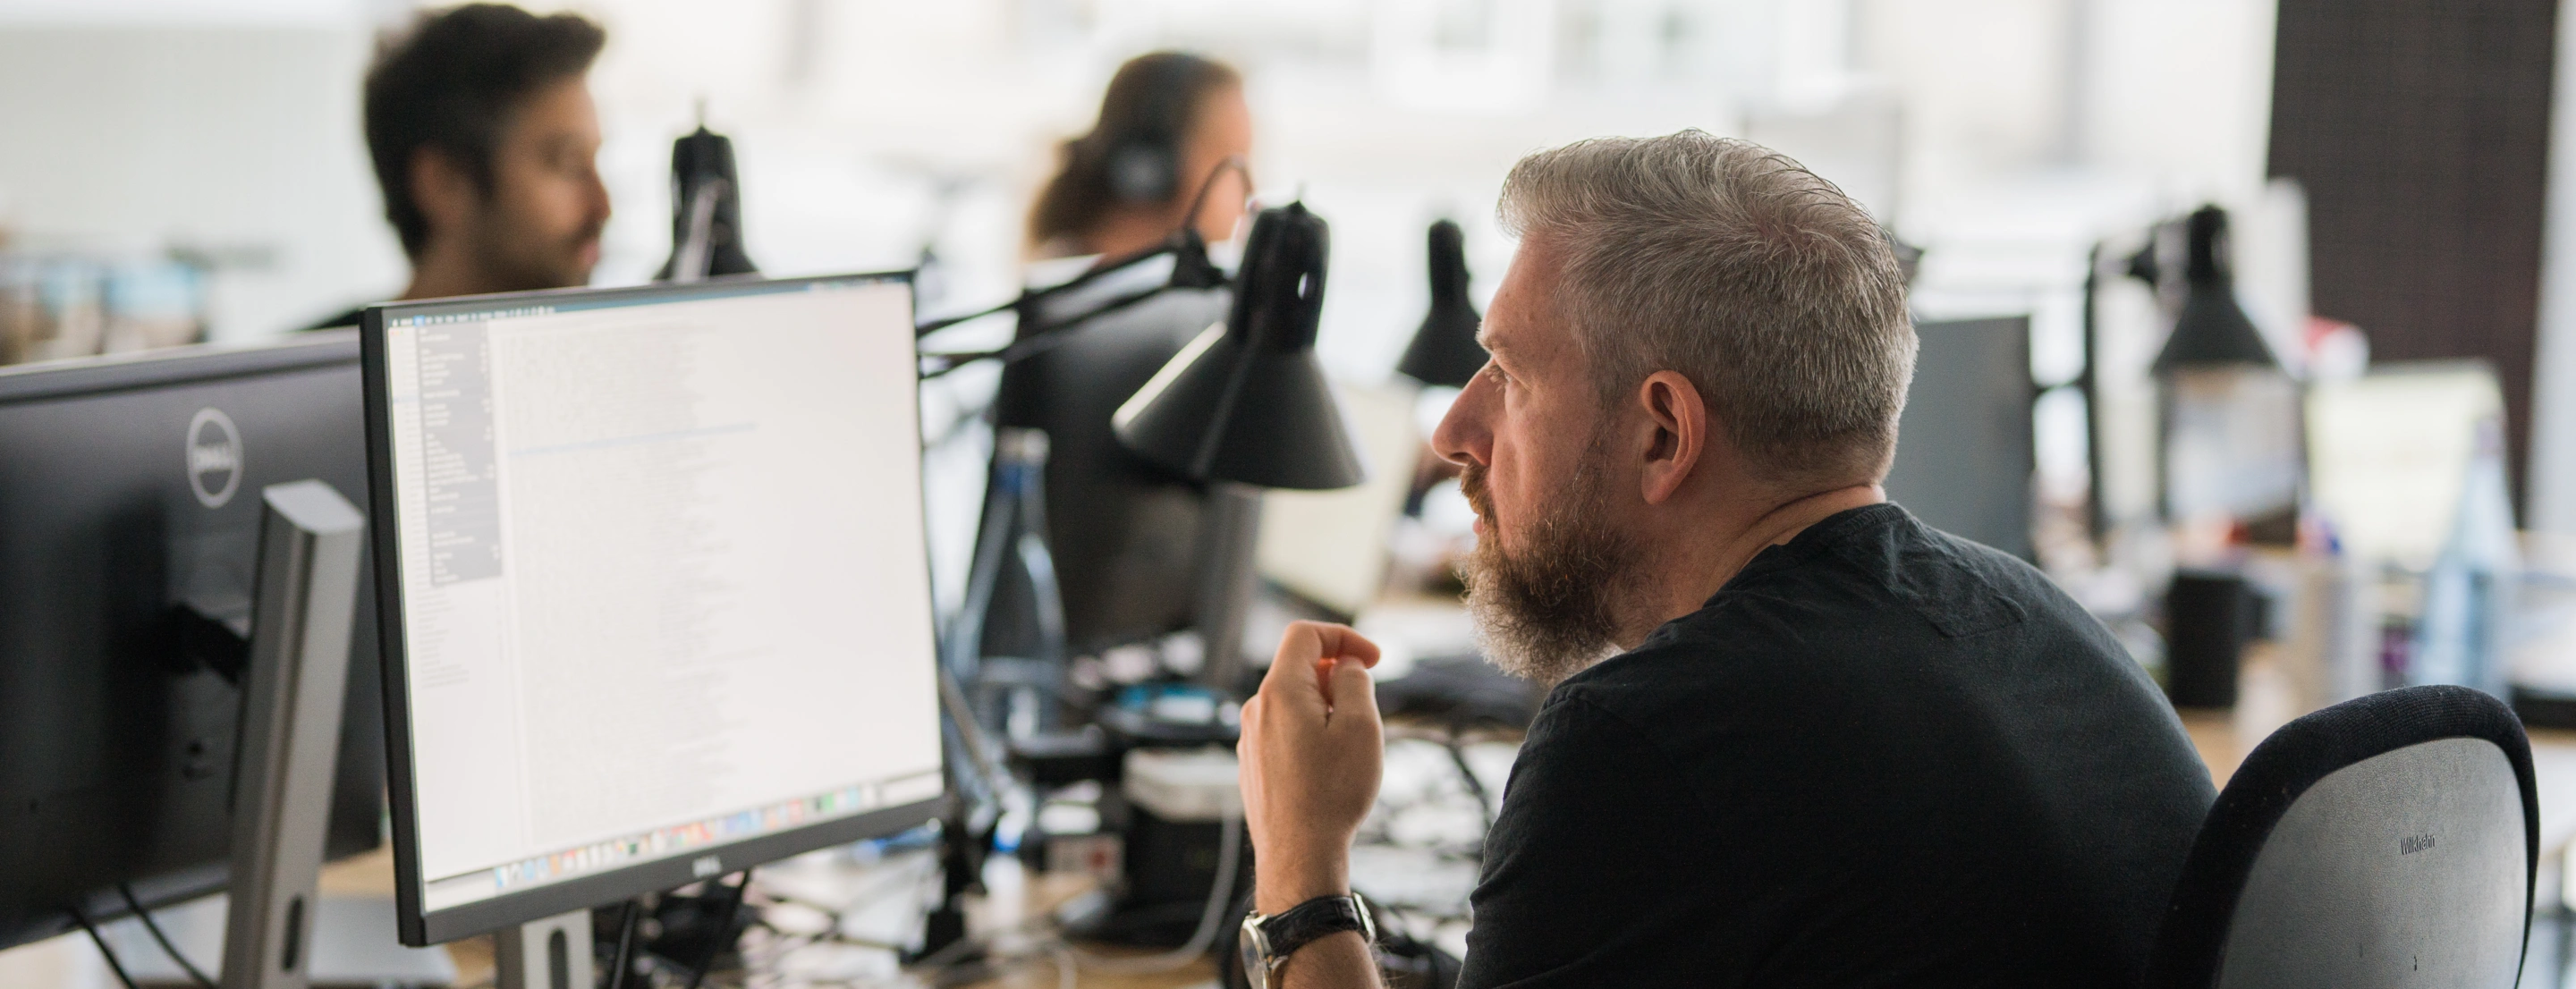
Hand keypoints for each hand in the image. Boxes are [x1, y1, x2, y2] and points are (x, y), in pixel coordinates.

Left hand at [1238, 621, 1383, 915]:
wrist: (1299, 856)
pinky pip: (1284, 731)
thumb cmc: (1332, 794)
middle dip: (1337, 677)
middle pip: (1298, 668)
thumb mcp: (1360, 726)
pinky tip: (1328, 769)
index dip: (1343, 636)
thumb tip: (1345, 665)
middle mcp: (1256, 710)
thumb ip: (1354, 681)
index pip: (1304, 634)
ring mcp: (1250, 739)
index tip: (1374, 659)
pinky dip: (1309, 732)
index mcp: (1279, 691)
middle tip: (1366, 710)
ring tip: (1348, 747)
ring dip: (1324, 708)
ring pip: (1292, 702)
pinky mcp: (1253, 765)